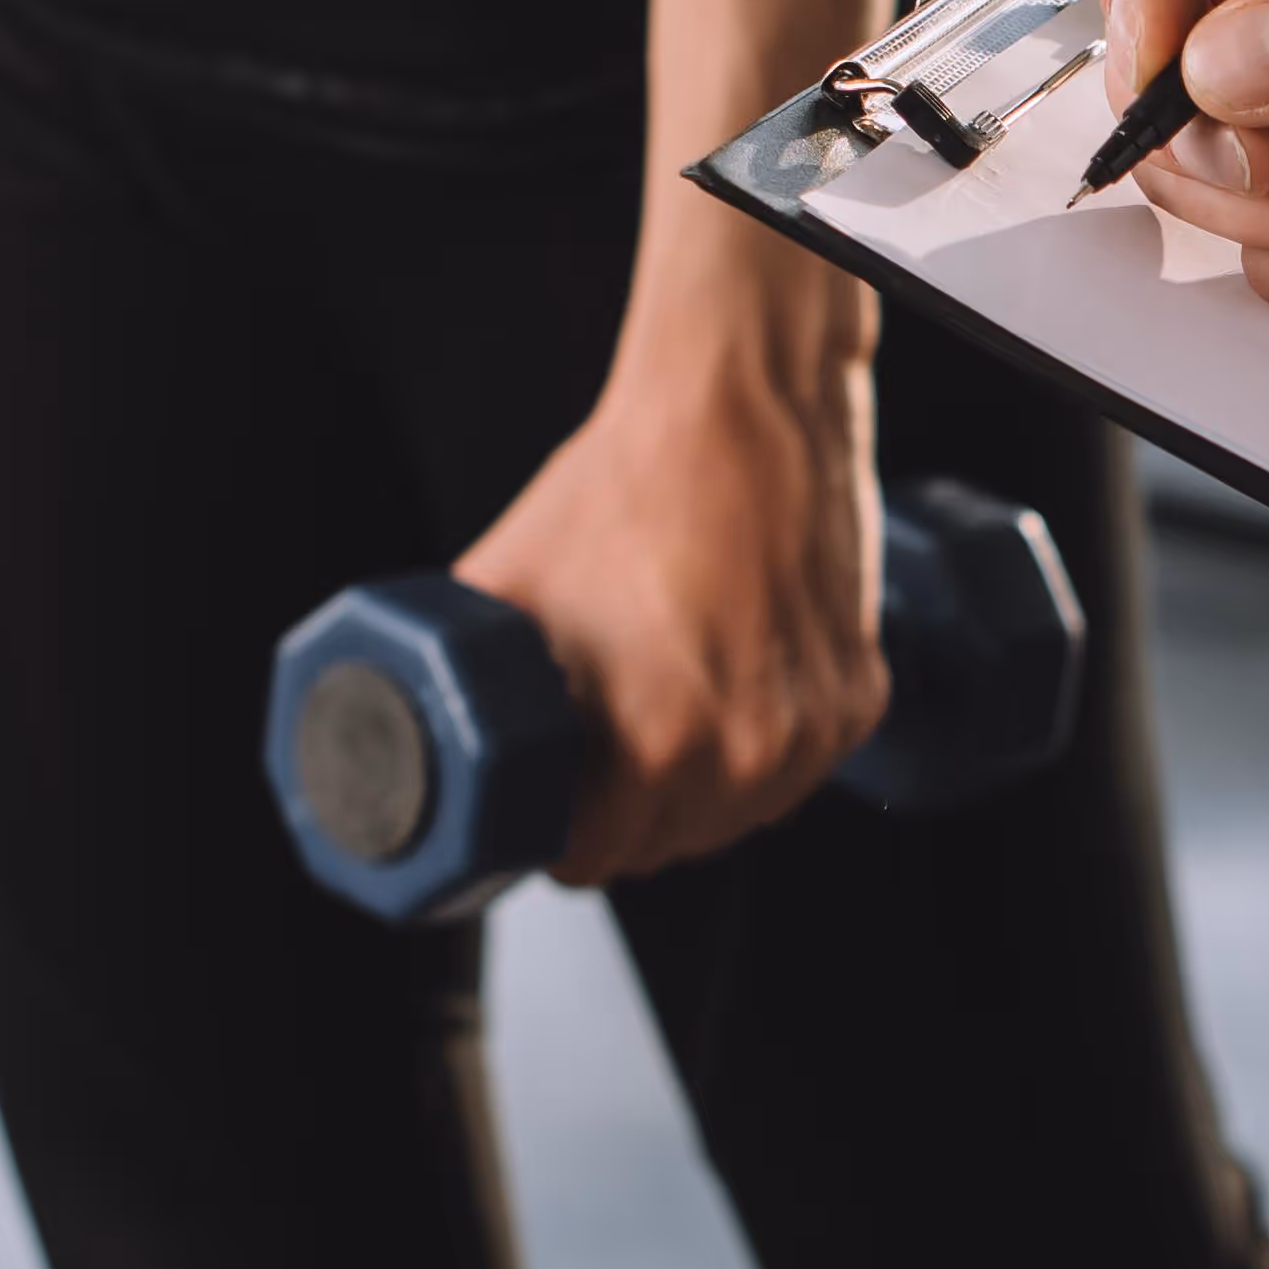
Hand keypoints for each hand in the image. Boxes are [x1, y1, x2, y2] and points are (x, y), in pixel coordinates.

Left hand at [447, 197, 887, 881]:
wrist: (743, 407)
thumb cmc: (632, 484)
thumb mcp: (503, 586)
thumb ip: (460, 677)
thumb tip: (410, 715)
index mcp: (657, 747)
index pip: (590, 861)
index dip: (553, 838)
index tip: (545, 808)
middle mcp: (747, 755)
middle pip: (664, 848)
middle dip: (624, 816)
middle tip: (596, 756)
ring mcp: (812, 733)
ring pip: (736, 817)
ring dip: (697, 792)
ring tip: (663, 717)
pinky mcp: (857, 700)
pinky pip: (797, 766)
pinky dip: (764, 746)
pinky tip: (730, 687)